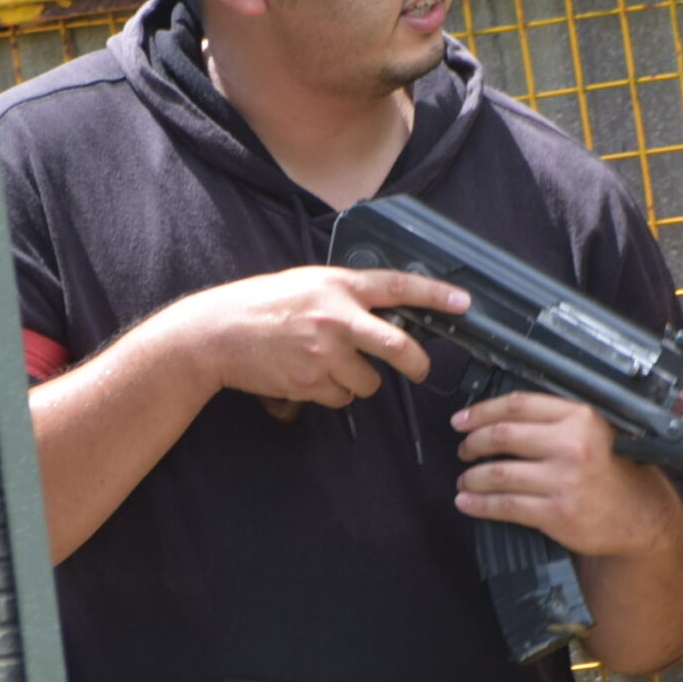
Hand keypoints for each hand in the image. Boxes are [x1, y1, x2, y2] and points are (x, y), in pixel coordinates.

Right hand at [167, 266, 469, 409]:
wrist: (217, 333)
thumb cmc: (262, 305)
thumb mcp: (309, 284)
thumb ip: (347, 296)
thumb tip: (387, 313)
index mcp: (338, 285)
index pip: (398, 287)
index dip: (435, 294)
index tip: (464, 302)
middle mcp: (337, 318)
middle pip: (398, 346)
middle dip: (417, 364)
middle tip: (420, 370)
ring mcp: (325, 353)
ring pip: (368, 381)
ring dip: (358, 379)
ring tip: (328, 364)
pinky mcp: (311, 382)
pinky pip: (342, 396)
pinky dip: (333, 392)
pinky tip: (309, 375)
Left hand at [452, 391, 682, 557]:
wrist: (641, 517)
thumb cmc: (615, 473)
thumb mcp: (597, 432)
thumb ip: (557, 420)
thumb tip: (501, 418)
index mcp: (580, 418)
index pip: (517, 406)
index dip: (481, 411)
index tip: (461, 420)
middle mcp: (571, 445)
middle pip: (502, 436)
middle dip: (473, 443)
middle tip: (464, 450)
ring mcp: (563, 481)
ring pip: (498, 474)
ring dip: (471, 478)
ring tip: (464, 481)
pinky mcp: (557, 513)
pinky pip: (506, 506)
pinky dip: (480, 505)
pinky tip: (468, 503)